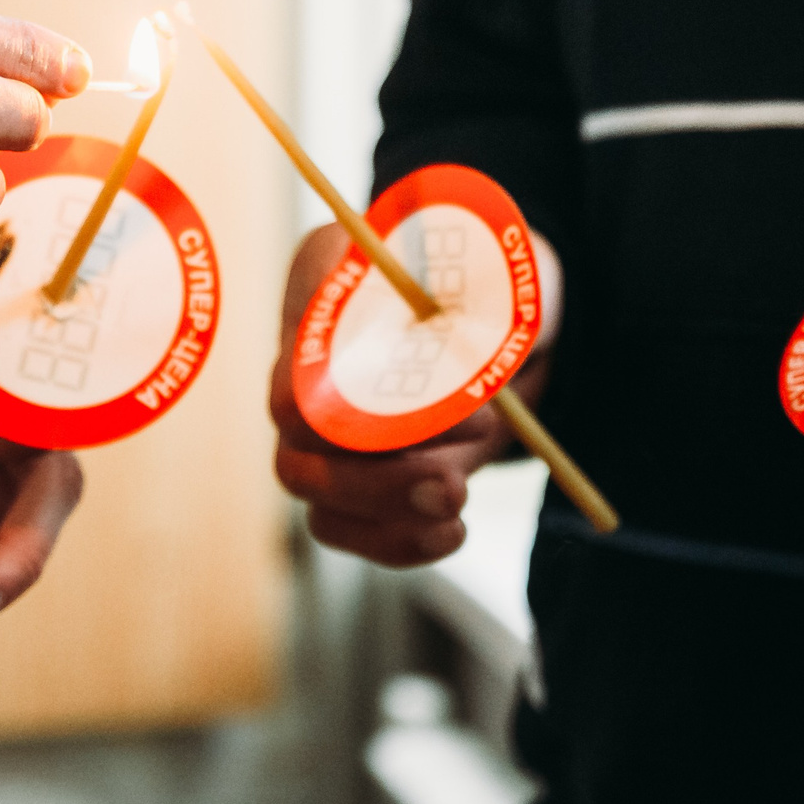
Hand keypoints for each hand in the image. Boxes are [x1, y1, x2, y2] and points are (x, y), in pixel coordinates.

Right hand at [267, 222, 559, 566]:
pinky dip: (401, 542)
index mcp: (323, 306)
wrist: (504, 315)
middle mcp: (309, 377)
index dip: (361, 412)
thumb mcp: (479, 261)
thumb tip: (446, 346)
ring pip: (323, 501)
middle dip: (376, 479)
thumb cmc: (485, 278)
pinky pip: (355, 531)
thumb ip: (455, 285)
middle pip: (299, 455)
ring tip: (458, 499)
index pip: (299, 380)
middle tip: (451, 480)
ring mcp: (327, 438)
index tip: (450, 403)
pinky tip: (452, 530)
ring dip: (390, 512)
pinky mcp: (361, 485)